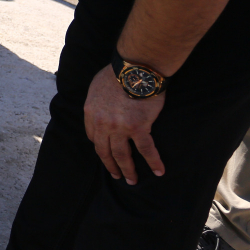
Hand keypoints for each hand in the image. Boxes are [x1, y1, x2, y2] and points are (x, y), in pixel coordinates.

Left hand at [83, 66, 165, 184]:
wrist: (134, 69)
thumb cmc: (117, 73)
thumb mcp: (96, 87)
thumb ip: (97, 101)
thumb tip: (101, 108)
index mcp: (90, 113)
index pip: (93, 136)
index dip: (100, 146)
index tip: (106, 152)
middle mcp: (102, 123)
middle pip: (104, 150)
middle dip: (111, 165)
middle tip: (117, 175)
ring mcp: (119, 128)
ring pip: (122, 155)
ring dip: (127, 170)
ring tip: (132, 180)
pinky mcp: (138, 128)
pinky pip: (146, 150)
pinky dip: (153, 162)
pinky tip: (158, 171)